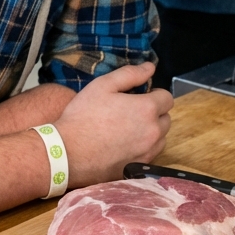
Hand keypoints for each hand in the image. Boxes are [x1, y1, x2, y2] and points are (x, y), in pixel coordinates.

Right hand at [56, 61, 172, 187]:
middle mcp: (153, 131)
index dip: (154, 94)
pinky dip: (143, 148)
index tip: (138, 96)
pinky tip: (124, 145)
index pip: (167, 98)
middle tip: (130, 112)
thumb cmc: (83, 116)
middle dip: (154, 112)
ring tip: (127, 129)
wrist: (67, 153)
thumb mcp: (102, 86)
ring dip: (151, 131)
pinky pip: (150, 154)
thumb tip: (150, 67)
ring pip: (161, 138)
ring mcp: (147, 152)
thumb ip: (130, 74)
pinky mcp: (139, 167)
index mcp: (147, 109)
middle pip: (166, 118)